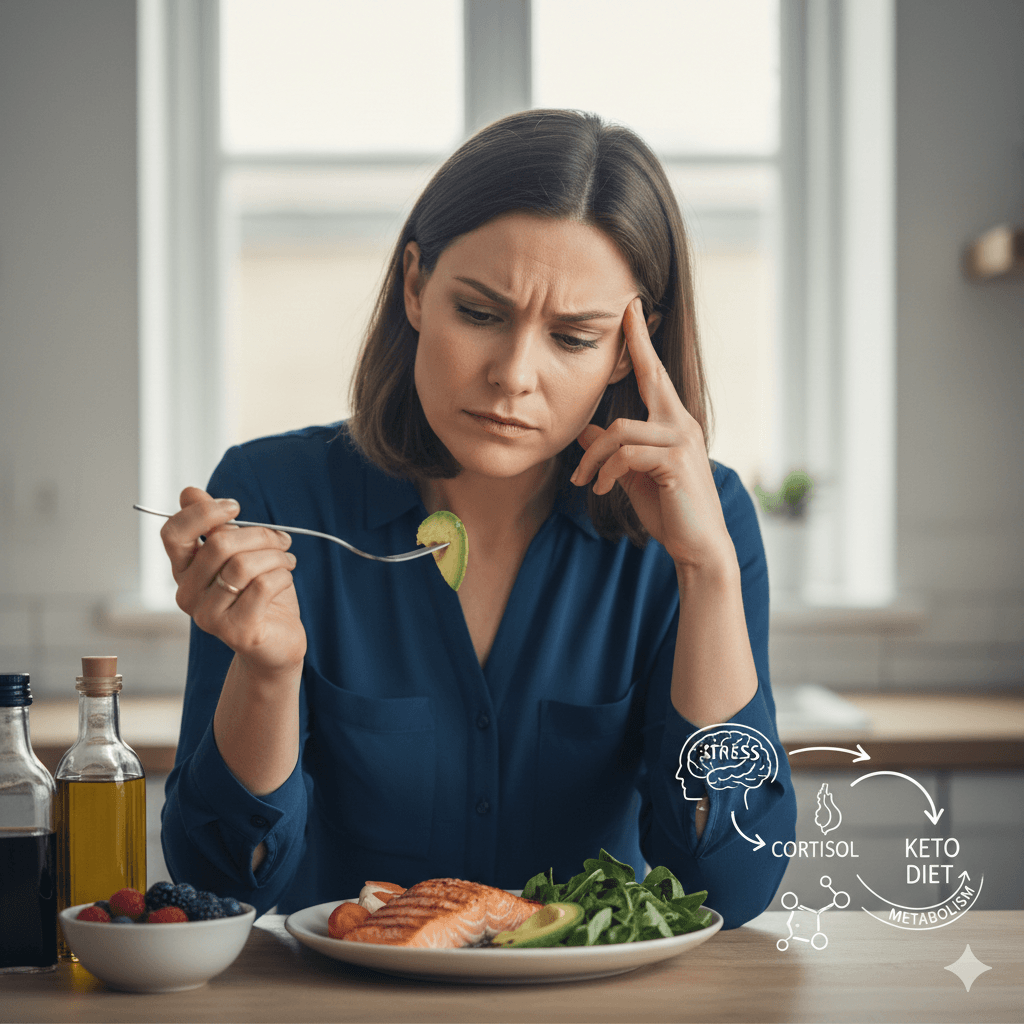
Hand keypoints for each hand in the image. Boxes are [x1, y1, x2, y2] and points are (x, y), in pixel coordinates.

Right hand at [160, 487, 306, 677]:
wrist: (277, 643)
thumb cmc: (259, 595)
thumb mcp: (238, 555)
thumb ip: (216, 527)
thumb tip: (188, 493)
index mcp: (185, 571)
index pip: (173, 534)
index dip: (203, 513)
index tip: (235, 506)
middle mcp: (188, 595)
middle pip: (219, 545)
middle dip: (259, 535)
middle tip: (281, 540)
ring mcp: (209, 617)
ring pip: (243, 565)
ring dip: (276, 556)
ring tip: (288, 560)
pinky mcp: (237, 631)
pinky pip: (263, 586)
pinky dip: (282, 575)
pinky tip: (286, 578)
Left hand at [571, 299, 734, 571]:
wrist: (698, 546)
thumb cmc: (669, 511)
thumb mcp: (633, 477)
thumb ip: (613, 452)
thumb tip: (586, 431)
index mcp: (674, 424)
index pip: (655, 376)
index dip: (642, 344)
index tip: (633, 310)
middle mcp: (682, 424)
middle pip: (651, 376)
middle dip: (636, 342)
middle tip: (626, 309)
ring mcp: (682, 441)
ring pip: (620, 429)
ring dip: (593, 458)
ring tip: (584, 481)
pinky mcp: (675, 461)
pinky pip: (625, 454)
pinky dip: (606, 472)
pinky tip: (602, 489)